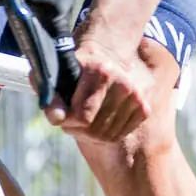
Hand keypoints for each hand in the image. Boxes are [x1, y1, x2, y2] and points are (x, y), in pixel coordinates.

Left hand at [57, 25, 153, 142]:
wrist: (107, 60)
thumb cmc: (76, 71)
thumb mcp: (57, 78)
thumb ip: (52, 99)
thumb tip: (57, 119)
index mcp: (101, 72)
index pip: (82, 117)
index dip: (68, 122)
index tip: (63, 115)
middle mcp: (123, 84)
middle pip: (95, 129)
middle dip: (78, 130)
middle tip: (71, 121)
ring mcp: (136, 97)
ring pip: (107, 136)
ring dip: (91, 135)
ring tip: (83, 122)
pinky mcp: (143, 108)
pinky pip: (120, 136)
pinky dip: (106, 135)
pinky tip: (99, 123)